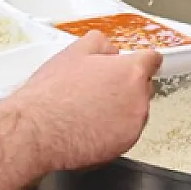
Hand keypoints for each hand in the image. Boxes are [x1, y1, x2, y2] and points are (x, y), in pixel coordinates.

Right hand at [6, 33, 160, 169]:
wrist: (38, 129)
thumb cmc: (53, 94)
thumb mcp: (74, 52)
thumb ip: (100, 44)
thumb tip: (110, 49)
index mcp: (130, 71)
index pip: (152, 60)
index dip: (139, 61)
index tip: (134, 66)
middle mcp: (139, 98)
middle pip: (143, 87)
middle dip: (125, 87)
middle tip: (98, 91)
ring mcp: (134, 124)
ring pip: (134, 112)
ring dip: (119, 111)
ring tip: (89, 111)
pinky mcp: (125, 145)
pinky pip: (124, 134)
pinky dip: (112, 131)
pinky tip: (89, 127)